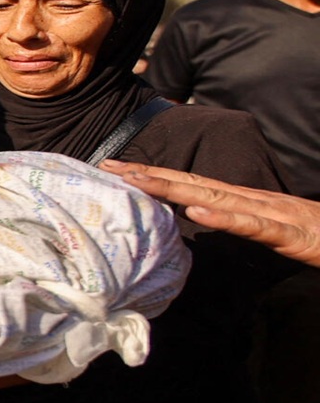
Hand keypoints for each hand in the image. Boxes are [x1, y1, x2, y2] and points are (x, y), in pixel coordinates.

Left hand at [101, 160, 319, 267]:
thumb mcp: (277, 231)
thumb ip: (245, 224)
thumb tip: (208, 219)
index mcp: (250, 201)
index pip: (194, 184)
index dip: (156, 176)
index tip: (119, 170)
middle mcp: (257, 200)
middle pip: (195, 184)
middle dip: (150, 175)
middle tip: (109, 166)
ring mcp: (274, 215)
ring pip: (217, 198)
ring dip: (174, 188)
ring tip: (138, 180)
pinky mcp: (293, 236)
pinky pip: (255, 226)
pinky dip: (224, 218)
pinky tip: (197, 212)